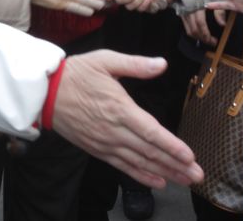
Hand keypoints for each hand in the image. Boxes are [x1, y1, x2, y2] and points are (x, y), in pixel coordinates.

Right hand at [54, 51, 204, 187]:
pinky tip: (158, 181)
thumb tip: (162, 64)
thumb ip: (136, 64)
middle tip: (197, 176)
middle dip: (176, 165)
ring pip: (140, 162)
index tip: (189, 156)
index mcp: (119, 108)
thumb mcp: (105, 60)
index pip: (151, 131)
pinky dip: (141, 175)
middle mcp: (114, 130)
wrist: (44, 93)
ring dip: (164, 173)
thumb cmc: (76, 73)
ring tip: (185, 181)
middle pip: (150, 152)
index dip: (171, 146)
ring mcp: (105, 143)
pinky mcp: (97, 149)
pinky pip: (123, 166)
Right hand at [182, 8, 225, 45]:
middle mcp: (188, 10)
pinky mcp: (182, 12)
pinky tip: (199, 32)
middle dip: (203, 39)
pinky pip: (186, 26)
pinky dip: (192, 31)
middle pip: (194, 30)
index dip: (206, 34)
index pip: (200, 24)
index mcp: (197, 6)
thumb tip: (222, 24)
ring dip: (197, 37)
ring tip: (206, 39)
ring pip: (188, 30)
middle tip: (211, 42)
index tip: (213, 40)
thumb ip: (219, 11)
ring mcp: (184, 12)